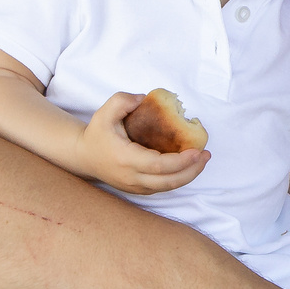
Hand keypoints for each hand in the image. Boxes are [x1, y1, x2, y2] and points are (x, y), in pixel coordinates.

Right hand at [79, 91, 209, 193]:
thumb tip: (143, 99)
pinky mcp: (137, 189)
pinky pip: (162, 187)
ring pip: (167, 188)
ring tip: (202, 160)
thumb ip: (122, 101)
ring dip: (188, 176)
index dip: (181, 161)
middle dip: (192, 170)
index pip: (158, 166)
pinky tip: (188, 166)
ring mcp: (134, 186)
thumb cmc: (96, 134)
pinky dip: (178, 179)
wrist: (83, 156)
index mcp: (125, 159)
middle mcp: (131, 177)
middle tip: (206, 155)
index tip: (197, 150)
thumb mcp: (104, 112)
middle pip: (168, 182)